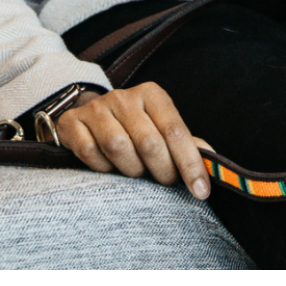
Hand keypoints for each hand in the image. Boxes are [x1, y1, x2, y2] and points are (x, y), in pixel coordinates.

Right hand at [56, 82, 212, 199]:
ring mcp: (97, 108)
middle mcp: (125, 96)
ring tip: (137, 171)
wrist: (86, 113)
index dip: (190, 163)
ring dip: (132, 169)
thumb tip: (212, 160)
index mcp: (152, 95)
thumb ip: (184, 142)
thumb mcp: (160, 126)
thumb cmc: (132, 125)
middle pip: (149, 142)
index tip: (201, 190)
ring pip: (119, 147)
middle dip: (162, 170)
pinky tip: (109, 166)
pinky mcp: (72, 122)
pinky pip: (90, 153)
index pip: (176, 131)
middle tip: (165, 181)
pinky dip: (102, 167)